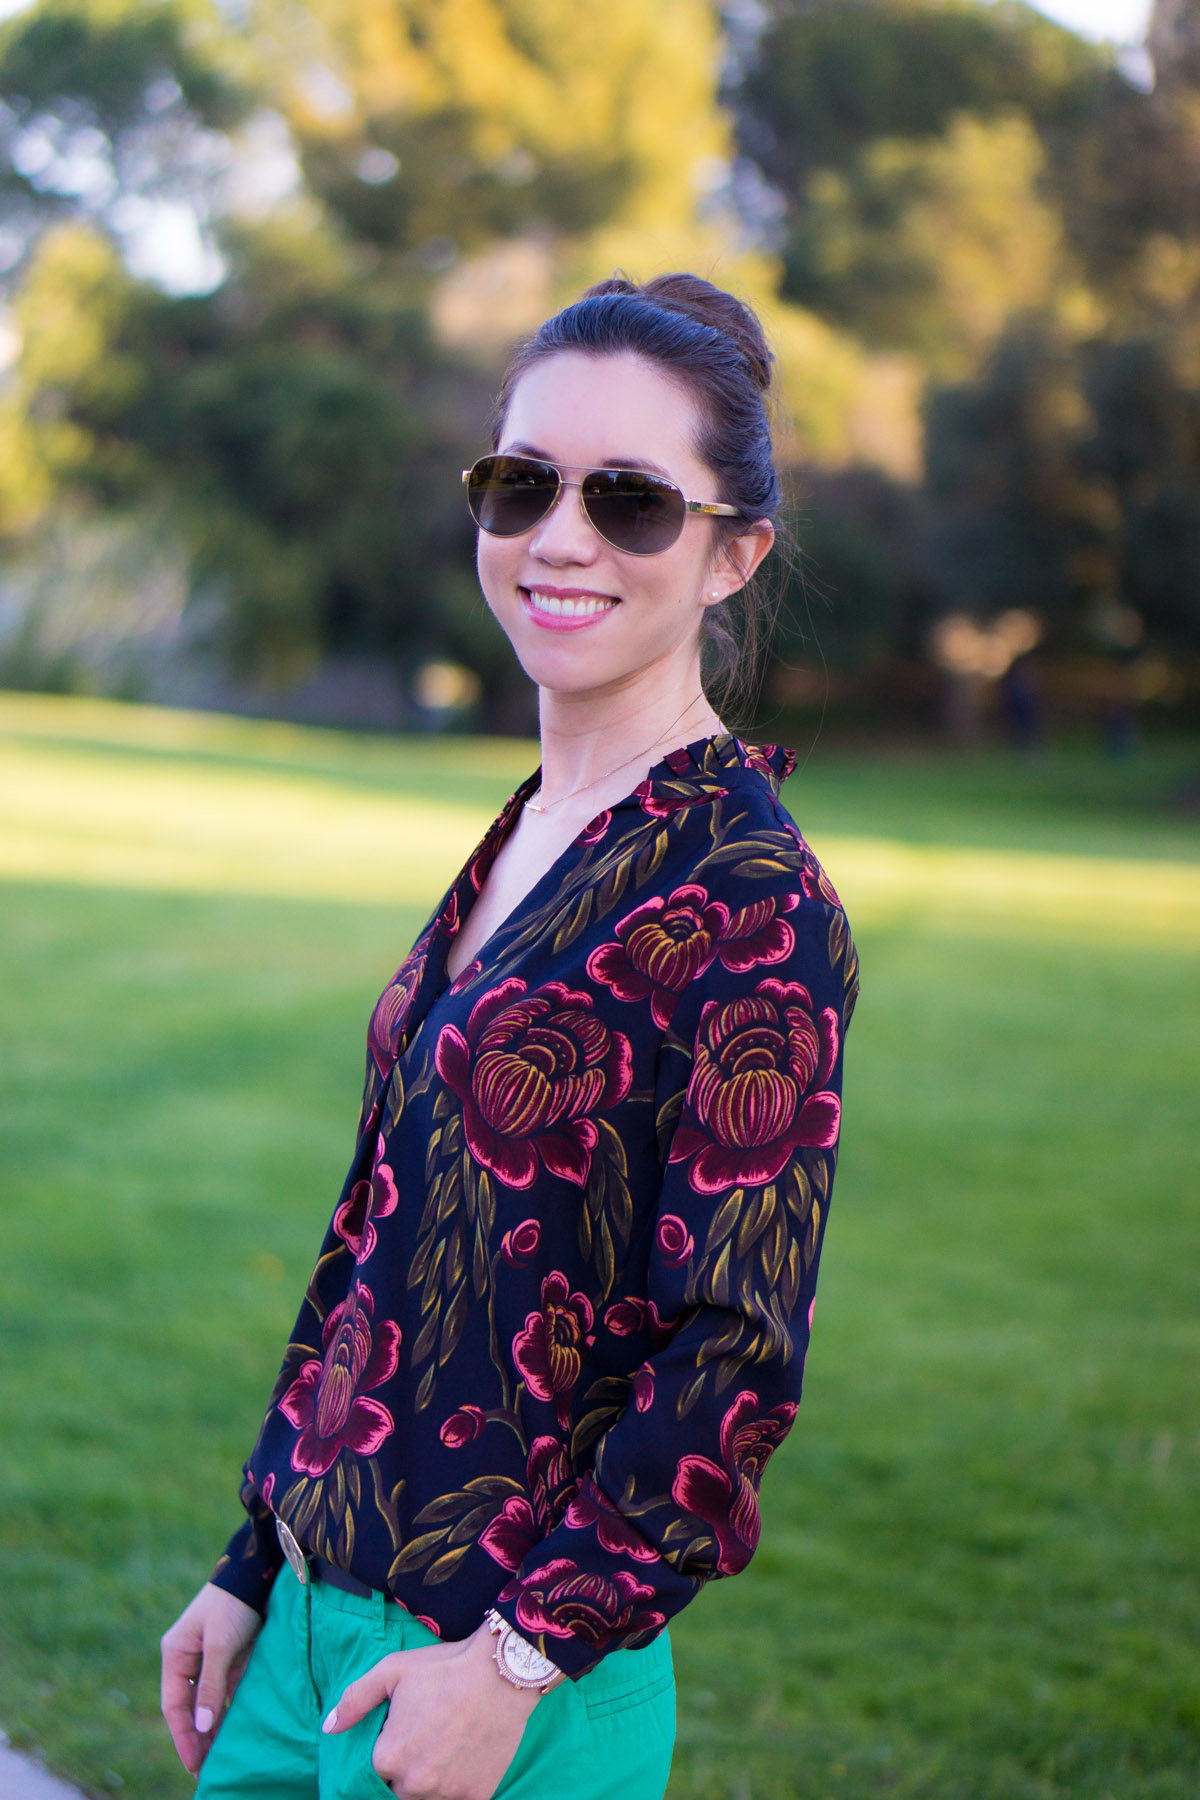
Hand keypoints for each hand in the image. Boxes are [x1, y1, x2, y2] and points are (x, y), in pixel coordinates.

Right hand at [161, 1580, 261, 1774]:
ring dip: (212, 1731)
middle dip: (195, 1739)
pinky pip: (226, 1694)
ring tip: (218, 1762)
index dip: (182, 1736)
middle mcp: (189, 1661)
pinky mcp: (232, 1660)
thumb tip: (202, 1726)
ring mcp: (210, 1661)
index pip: (174, 1706)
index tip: (192, 1764)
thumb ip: (210, 1685)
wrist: (257, 1574)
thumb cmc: (232, 1605)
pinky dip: (227, 1714)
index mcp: (175, 1655)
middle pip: (189, 1709)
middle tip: (204, 1772)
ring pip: (208, 1705)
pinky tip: (233, 1735)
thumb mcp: (219, 1644)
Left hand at [324, 1621, 541, 1799]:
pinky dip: (454, 1788)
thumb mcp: (392, 1671)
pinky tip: (461, 1762)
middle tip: (421, 1745)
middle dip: (403, 1774)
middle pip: (397, 1793)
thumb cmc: (444, 1669)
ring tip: (441, 1752)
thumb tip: (329, 1728)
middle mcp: (415, 1784)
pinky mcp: (475, 1797)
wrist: (502, 1673)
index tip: (396, 1743)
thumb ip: (355, 1700)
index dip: (384, 1758)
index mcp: (389, 1758)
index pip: (372, 1777)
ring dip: (428, 1784)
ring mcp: (447, 1794)